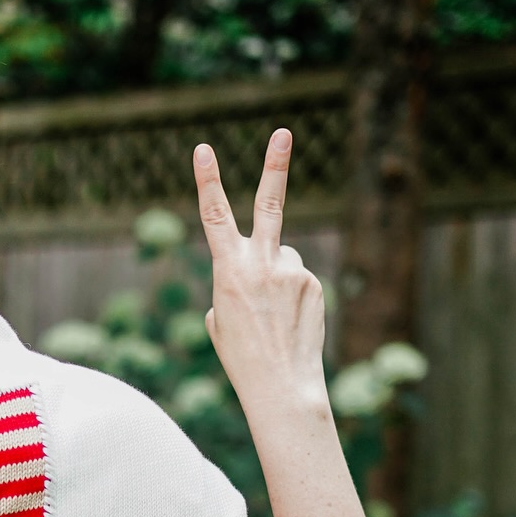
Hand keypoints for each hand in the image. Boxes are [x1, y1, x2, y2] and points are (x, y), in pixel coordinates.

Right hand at [193, 129, 328, 413]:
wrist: (280, 384)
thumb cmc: (242, 356)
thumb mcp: (220, 318)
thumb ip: (234, 283)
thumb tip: (259, 268)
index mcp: (227, 270)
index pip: (213, 215)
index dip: (207, 180)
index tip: (202, 148)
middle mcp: (261, 263)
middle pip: (269, 203)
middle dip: (275, 165)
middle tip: (283, 132)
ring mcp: (291, 270)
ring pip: (282, 255)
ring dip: (276, 276)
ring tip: (273, 315)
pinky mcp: (312, 281)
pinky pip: (298, 276)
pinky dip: (292, 293)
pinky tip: (288, 321)